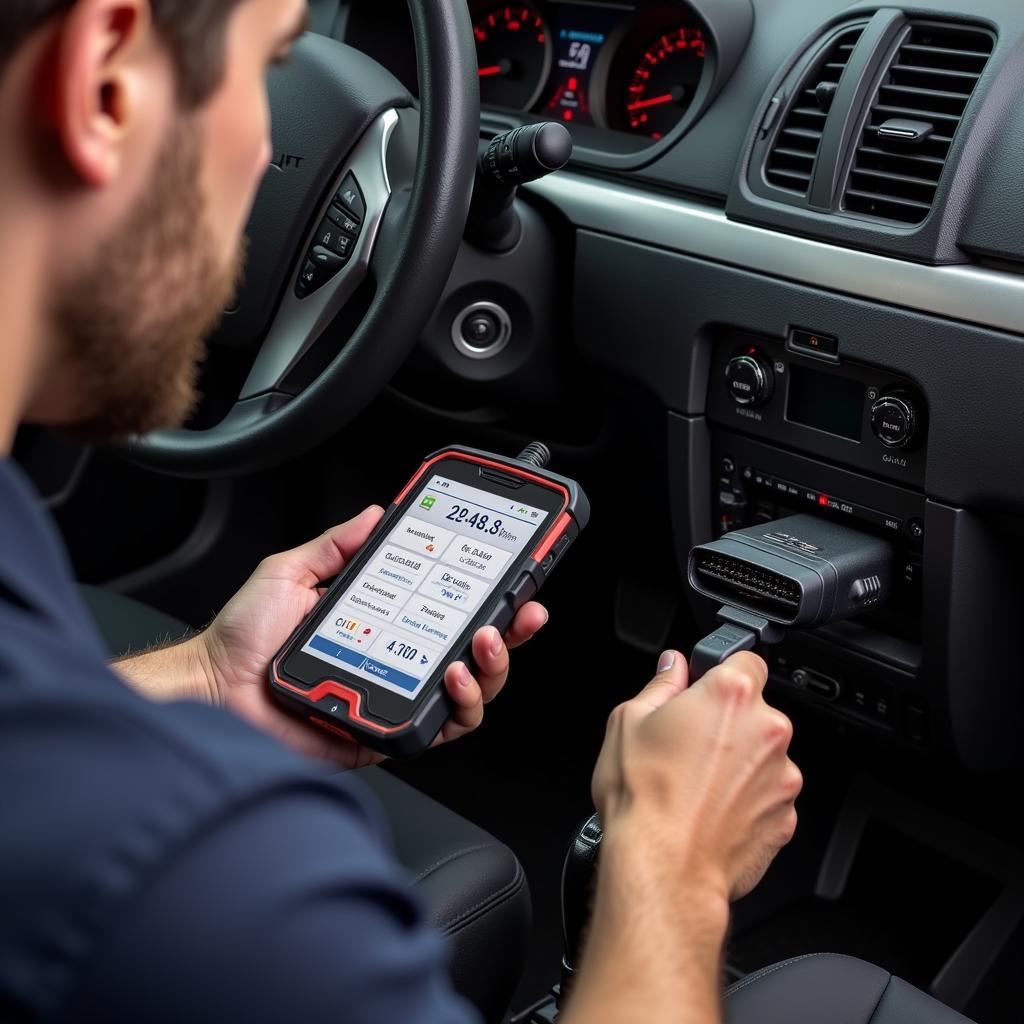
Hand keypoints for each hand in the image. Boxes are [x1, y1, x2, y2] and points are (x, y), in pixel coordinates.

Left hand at [198, 507, 547, 766]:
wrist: (214, 688)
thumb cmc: (245, 639)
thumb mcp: (292, 572)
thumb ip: (337, 545)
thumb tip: (374, 514)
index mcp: (384, 624)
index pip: (448, 609)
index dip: (486, 595)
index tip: (512, 575)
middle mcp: (398, 661)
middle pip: (474, 651)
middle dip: (509, 631)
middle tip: (518, 611)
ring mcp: (395, 696)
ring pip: (470, 692)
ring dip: (491, 667)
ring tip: (482, 643)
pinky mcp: (387, 733)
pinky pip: (441, 729)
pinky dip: (461, 708)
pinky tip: (454, 679)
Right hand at [591, 650, 801, 902]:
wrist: (663, 868)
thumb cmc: (643, 796)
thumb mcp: (628, 721)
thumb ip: (660, 685)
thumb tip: (672, 667)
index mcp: (731, 695)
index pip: (746, 659)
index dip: (723, 673)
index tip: (706, 689)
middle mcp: (767, 730)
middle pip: (755, 712)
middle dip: (728, 723)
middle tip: (689, 745)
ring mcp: (782, 776)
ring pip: (762, 757)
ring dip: (739, 764)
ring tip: (696, 786)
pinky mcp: (786, 817)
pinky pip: (767, 797)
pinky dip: (746, 802)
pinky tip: (710, 812)